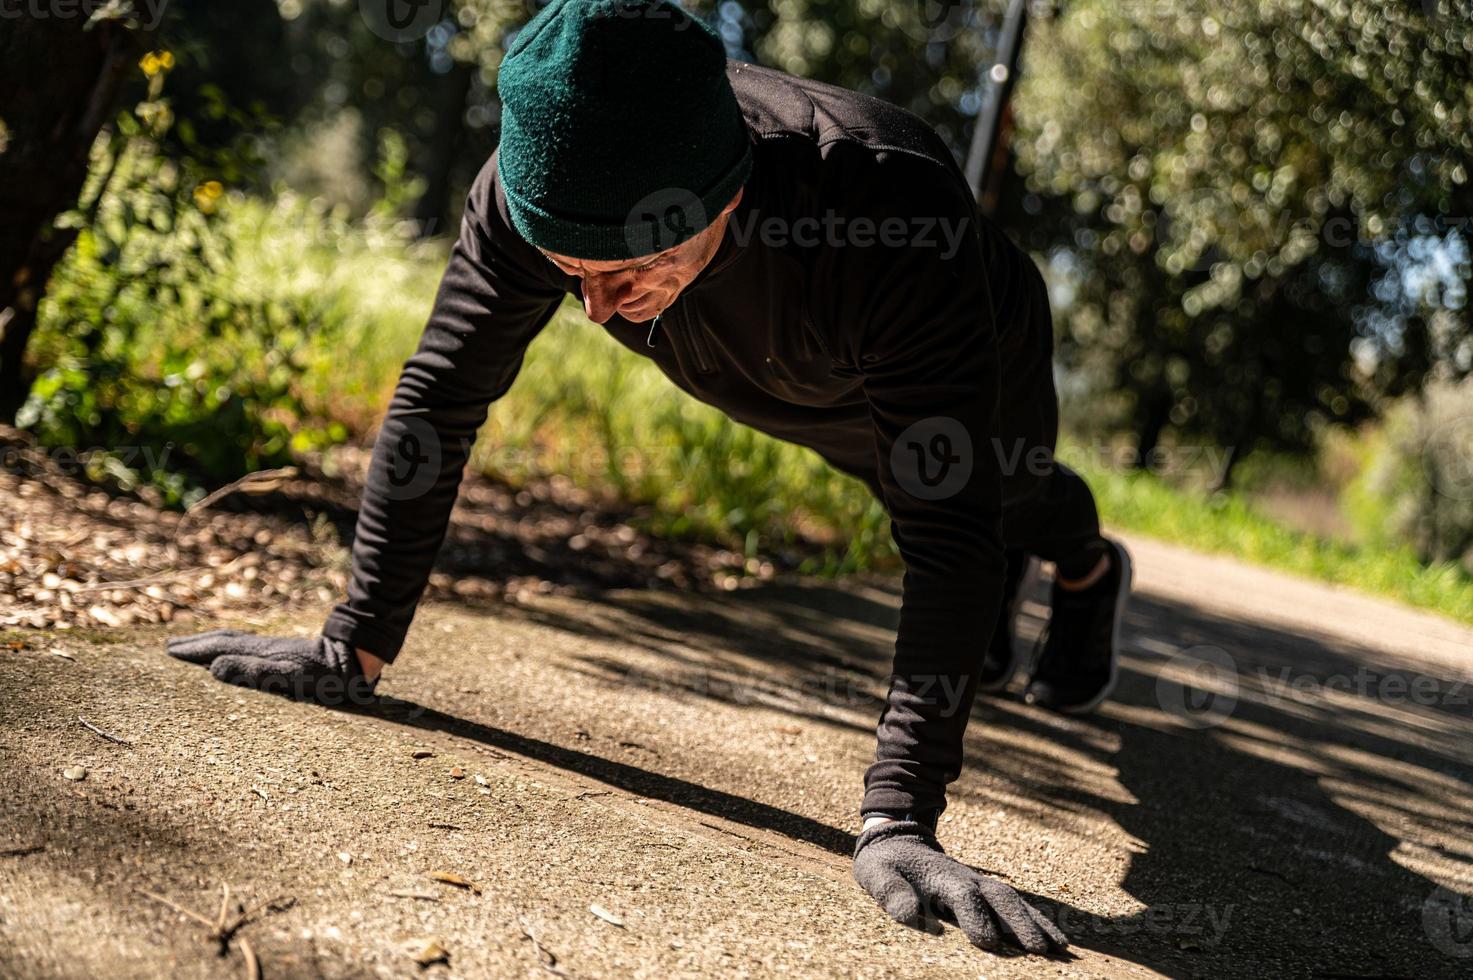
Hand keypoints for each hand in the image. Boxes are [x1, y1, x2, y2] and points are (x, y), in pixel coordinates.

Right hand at [166, 630, 377, 705]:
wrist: (357, 661)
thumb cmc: (325, 677)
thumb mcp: (287, 677)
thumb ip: (252, 672)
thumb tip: (213, 667)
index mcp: (260, 654)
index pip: (219, 649)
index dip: (194, 651)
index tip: (169, 651)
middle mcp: (264, 648)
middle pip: (224, 641)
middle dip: (197, 644)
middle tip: (172, 646)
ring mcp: (276, 649)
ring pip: (237, 642)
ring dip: (213, 643)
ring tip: (197, 646)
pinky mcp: (287, 654)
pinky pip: (250, 648)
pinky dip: (232, 648)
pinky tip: (237, 654)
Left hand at [853, 819, 1068, 954]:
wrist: (897, 839)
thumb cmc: (885, 864)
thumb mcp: (876, 876)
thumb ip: (892, 893)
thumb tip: (911, 914)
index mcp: (940, 876)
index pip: (963, 896)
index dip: (976, 917)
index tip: (988, 941)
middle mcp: (966, 878)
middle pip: (999, 897)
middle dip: (1020, 922)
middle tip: (1040, 950)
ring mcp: (978, 882)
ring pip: (1013, 899)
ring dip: (1035, 922)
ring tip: (1060, 948)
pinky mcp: (983, 890)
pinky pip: (1014, 903)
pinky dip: (1035, 918)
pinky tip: (1054, 938)